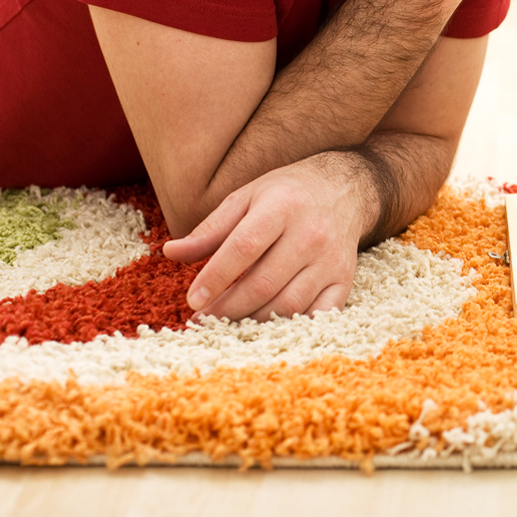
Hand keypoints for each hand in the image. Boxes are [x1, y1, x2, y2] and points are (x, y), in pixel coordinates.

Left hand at [161, 156, 373, 321]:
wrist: (346, 189)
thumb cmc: (287, 194)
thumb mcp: (246, 198)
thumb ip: (210, 229)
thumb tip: (170, 253)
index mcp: (282, 207)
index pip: (244, 247)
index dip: (216, 277)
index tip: (193, 300)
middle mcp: (311, 234)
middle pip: (264, 282)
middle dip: (228, 308)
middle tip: (203, 319)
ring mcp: (331, 260)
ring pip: (289, 304)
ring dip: (253, 321)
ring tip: (228, 324)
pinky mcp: (344, 279)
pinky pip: (319, 314)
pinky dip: (292, 327)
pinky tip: (268, 326)